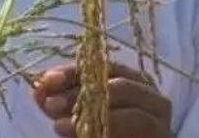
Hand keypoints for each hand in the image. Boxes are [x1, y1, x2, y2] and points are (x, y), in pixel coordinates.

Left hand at [32, 61, 171, 137]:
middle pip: (117, 84)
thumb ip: (59, 102)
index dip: (71, 72)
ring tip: (59, 125)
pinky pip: (138, 128)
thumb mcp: (77, 115)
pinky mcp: (161, 134)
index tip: (45, 80)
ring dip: (92, 114)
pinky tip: (83, 135)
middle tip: (50, 104)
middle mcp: (150, 95)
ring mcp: (159, 118)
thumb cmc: (103, 131)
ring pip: (131, 109)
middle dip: (79, 93)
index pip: (100, 67)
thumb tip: (38, 87)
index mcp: (130, 80)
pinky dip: (111, 129)